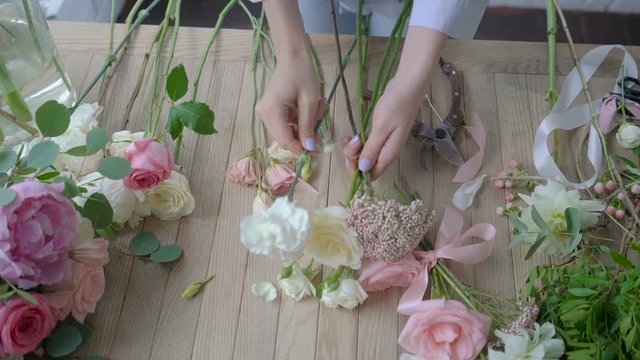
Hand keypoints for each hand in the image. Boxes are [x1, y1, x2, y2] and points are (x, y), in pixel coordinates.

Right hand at [256, 56, 321, 153]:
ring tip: (315, 110)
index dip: (300, 148)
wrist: (292, 56)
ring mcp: (264, 112)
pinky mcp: (268, 110)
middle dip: (302, 135)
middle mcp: (263, 114)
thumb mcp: (309, 101)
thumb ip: (308, 125)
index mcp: (272, 112)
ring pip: (285, 131)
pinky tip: (306, 108)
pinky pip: (284, 123)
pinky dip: (297, 120)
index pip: (285, 140)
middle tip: (319, 124)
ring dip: (301, 126)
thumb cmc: (302, 74)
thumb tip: (309, 147)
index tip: (316, 150)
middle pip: (284, 137)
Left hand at [343, 26, 446, 178]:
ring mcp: (385, 142)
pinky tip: (354, 134)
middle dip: (353, 158)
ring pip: (365, 154)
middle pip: (367, 165)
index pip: (373, 174)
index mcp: (389, 154)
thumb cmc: (395, 107)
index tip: (349, 158)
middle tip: (350, 141)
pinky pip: (367, 144)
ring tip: (351, 136)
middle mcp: (387, 152)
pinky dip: (358, 142)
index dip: (358, 171)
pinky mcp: (382, 134)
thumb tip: (363, 169)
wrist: (407, 86)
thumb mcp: (381, 129)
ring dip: (354, 149)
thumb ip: (371, 150)